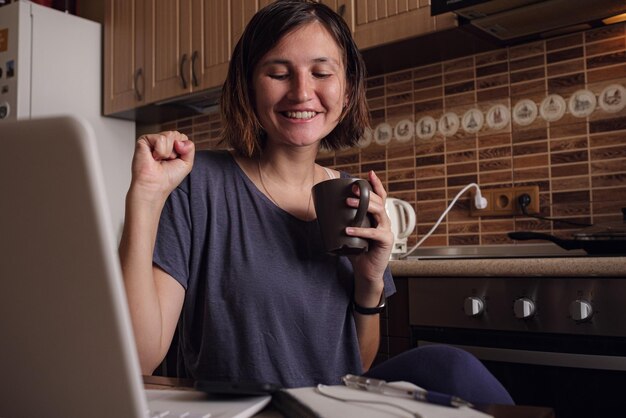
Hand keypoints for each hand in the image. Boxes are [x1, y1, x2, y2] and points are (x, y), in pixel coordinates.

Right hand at [130, 131, 194, 200]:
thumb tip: (179, 141)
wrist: (155, 186)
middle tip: (166, 161)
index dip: (183, 150)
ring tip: (159, 160)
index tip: (174, 161)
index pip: (182, 137)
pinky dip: (160, 151)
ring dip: (168, 152)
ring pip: (170, 135)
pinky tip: (153, 157)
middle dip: (176, 151)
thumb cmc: (168, 178)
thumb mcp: (187, 163)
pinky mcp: (144, 140)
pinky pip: (161, 138)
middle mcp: (161, 141)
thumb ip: (190, 147)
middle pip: (177, 135)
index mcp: (170, 146)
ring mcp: (152, 140)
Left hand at [345, 171, 393, 298]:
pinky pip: (374, 233)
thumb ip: (344, 222)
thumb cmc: (358, 251)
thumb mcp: (351, 232)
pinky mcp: (386, 242)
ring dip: (363, 205)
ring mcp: (387, 231)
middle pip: (378, 201)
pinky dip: (360, 231)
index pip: (380, 196)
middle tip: (351, 189)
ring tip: (347, 203)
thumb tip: (323, 211)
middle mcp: (384, 221)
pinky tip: (349, 230)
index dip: (376, 184)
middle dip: (365, 192)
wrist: (366, 271)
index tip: (368, 173)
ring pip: (379, 212)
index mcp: (377, 217)